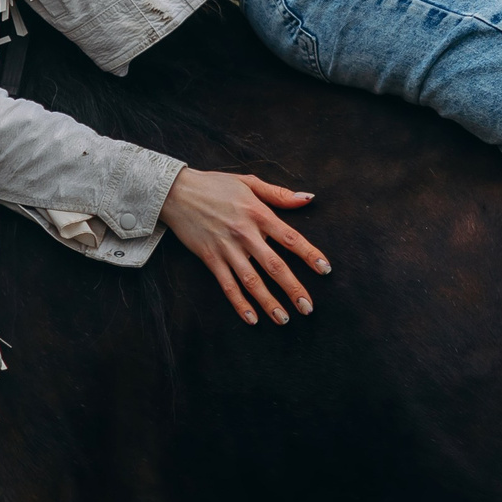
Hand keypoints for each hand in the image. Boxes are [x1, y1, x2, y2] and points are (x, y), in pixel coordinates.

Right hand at [159, 169, 330, 325]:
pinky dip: (239, 304)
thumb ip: (279, 194)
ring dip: (268, 302)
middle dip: (293, 288)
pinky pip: (227, 285)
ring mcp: (226, 248)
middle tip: (308, 308)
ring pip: (251, 281)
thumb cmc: (215, 185)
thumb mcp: (249, 182)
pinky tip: (251, 319)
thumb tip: (309, 198)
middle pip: (274, 265)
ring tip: (284, 319)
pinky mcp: (209, 258)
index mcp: (258, 213)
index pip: (290, 237)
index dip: (309, 254)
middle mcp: (244, 233)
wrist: (176, 192)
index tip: (325, 270)